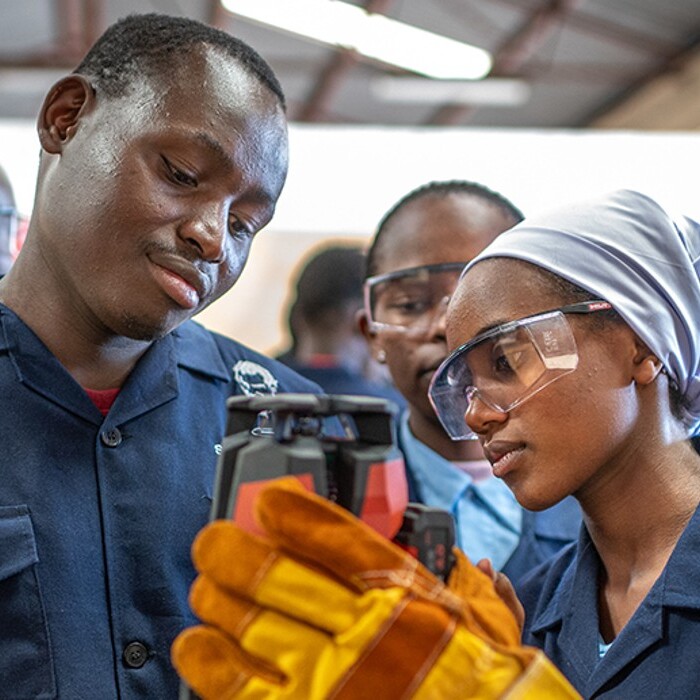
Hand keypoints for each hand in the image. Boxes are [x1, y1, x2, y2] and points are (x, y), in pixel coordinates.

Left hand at [172, 478, 578, 698]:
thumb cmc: (488, 688)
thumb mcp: (492, 631)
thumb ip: (478, 592)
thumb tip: (476, 565)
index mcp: (406, 600)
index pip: (341, 542)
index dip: (297, 515)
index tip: (269, 499)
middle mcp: (363, 635)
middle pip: (278, 579)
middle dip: (233, 553)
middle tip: (211, 541)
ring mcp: (331, 683)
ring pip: (251, 630)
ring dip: (216, 602)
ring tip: (203, 588)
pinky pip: (244, 693)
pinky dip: (209, 667)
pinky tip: (193, 647)